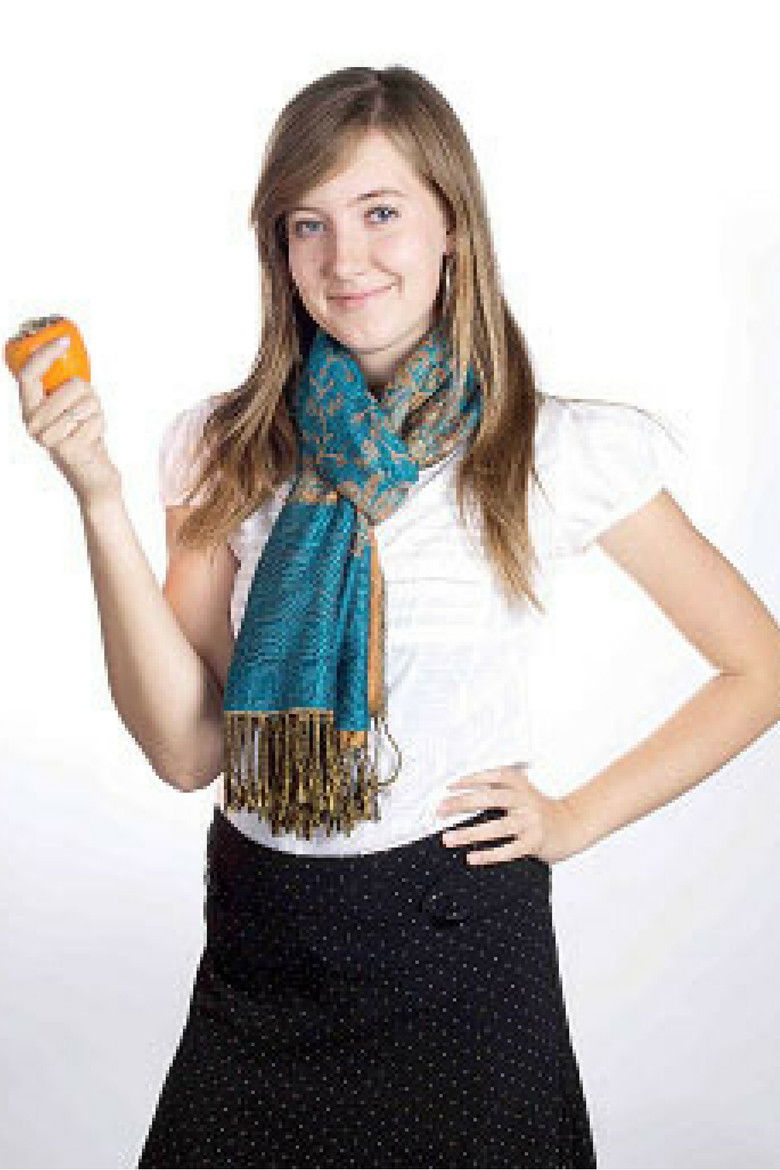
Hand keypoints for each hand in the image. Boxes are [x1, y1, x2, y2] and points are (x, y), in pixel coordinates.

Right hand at [15, 333, 121, 506]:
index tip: (65, 340)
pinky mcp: (68, 448)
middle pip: (68, 386)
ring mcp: (49, 438)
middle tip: (87, 411)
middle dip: (88, 393)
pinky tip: (93, 439)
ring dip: (96, 411)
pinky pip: (95, 419)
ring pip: (85, 401)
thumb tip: (67, 349)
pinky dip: (101, 425)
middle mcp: (33, 425)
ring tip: (88, 426)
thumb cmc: (82, 438)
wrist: (92, 476)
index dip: (45, 354)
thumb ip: (62, 388)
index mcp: (29, 411)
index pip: (27, 375)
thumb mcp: (67, 410)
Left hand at [435, 764, 582, 865]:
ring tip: (449, 838)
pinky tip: (472, 857)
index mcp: (520, 784)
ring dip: (469, 833)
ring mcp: (530, 822)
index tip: (450, 786)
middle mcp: (525, 800)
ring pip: (497, 827)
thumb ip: (498, 789)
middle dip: (462, 804)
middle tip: (440, 810)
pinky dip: (489, 854)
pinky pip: (509, 850)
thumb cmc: (538, 810)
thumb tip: (461, 793)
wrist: (571, 825)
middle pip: (490, 799)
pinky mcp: (534, 842)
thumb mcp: (522, 791)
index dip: (471, 779)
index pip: (493, 776)